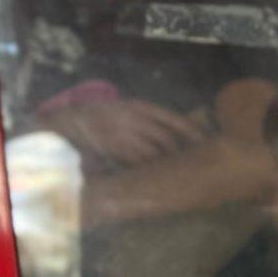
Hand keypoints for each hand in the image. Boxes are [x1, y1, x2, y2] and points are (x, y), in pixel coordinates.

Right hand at [43, 97, 205, 167]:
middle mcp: (133, 119)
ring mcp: (124, 135)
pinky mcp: (115, 150)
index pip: (173, 118)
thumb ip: (151, 118)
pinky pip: (139, 162)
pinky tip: (151, 170)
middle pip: (167, 139)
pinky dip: (147, 167)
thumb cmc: (106, 117)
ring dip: (164, 162)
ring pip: (154, 153)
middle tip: (189, 160)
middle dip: (178, 152)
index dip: (192, 130)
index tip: (206, 140)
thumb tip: (185, 130)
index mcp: (138, 106)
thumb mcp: (128, 109)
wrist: (71, 122)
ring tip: (172, 167)